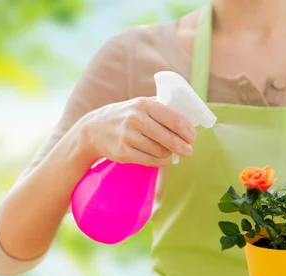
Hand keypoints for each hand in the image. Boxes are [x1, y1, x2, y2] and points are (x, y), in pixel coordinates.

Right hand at [73, 97, 196, 166]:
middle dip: (183, 146)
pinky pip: (150, 161)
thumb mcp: (139, 105)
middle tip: (188, 150)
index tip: (192, 137)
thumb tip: (188, 119)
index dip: (187, 130)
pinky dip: (159, 161)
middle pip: (169, 138)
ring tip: (168, 152)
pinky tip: (160, 158)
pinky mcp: (123, 153)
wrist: (93, 130)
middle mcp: (135, 119)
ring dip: (168, 154)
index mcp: (143, 104)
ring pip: (161, 151)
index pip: (174, 119)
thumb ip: (161, 108)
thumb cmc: (124, 116)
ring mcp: (128, 137)